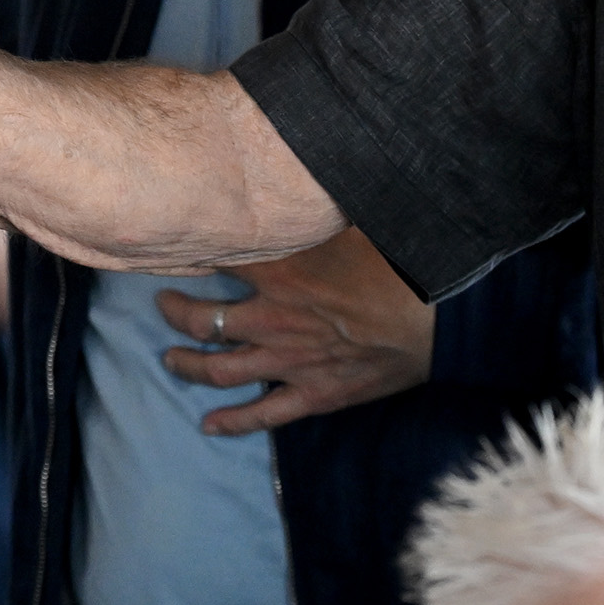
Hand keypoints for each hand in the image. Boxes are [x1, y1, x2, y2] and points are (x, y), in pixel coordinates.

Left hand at [156, 228, 433, 432]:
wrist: (440, 319)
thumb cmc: (399, 265)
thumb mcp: (349, 223)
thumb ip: (311, 210)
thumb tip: (298, 179)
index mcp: (279, 271)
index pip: (214, 258)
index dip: (186, 253)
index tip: (170, 247)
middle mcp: (272, 318)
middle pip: (201, 320)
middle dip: (175, 314)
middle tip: (164, 307)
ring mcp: (289, 361)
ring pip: (219, 369)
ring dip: (187, 366)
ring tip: (170, 359)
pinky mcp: (313, 395)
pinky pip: (262, 415)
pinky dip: (232, 421)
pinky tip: (209, 425)